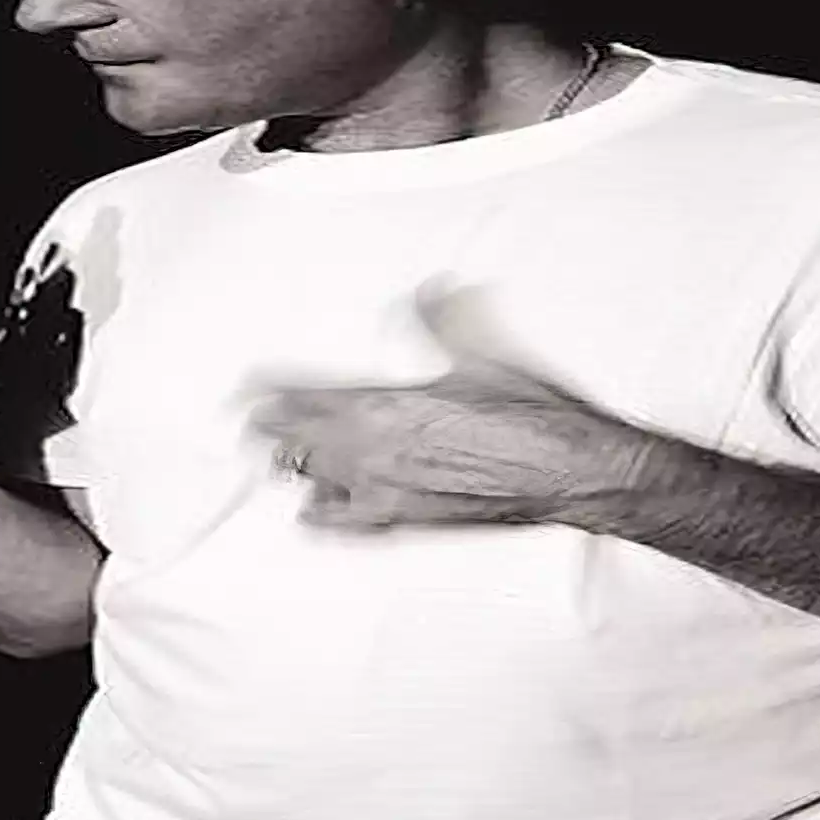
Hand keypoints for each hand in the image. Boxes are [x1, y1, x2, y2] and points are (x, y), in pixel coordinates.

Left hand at [249, 295, 656, 529]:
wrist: (569, 472)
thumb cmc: (532, 418)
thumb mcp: (481, 353)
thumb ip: (439, 319)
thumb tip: (426, 291)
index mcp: (382, 408)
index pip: (297, 400)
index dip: (266, 393)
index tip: (249, 388)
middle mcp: (372, 456)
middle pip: (290, 446)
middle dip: (269, 432)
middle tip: (255, 420)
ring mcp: (384, 496)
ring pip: (307, 487)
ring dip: (294, 471)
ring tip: (283, 459)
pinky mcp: (404, 525)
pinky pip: (341, 527)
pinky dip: (323, 516)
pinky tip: (319, 511)